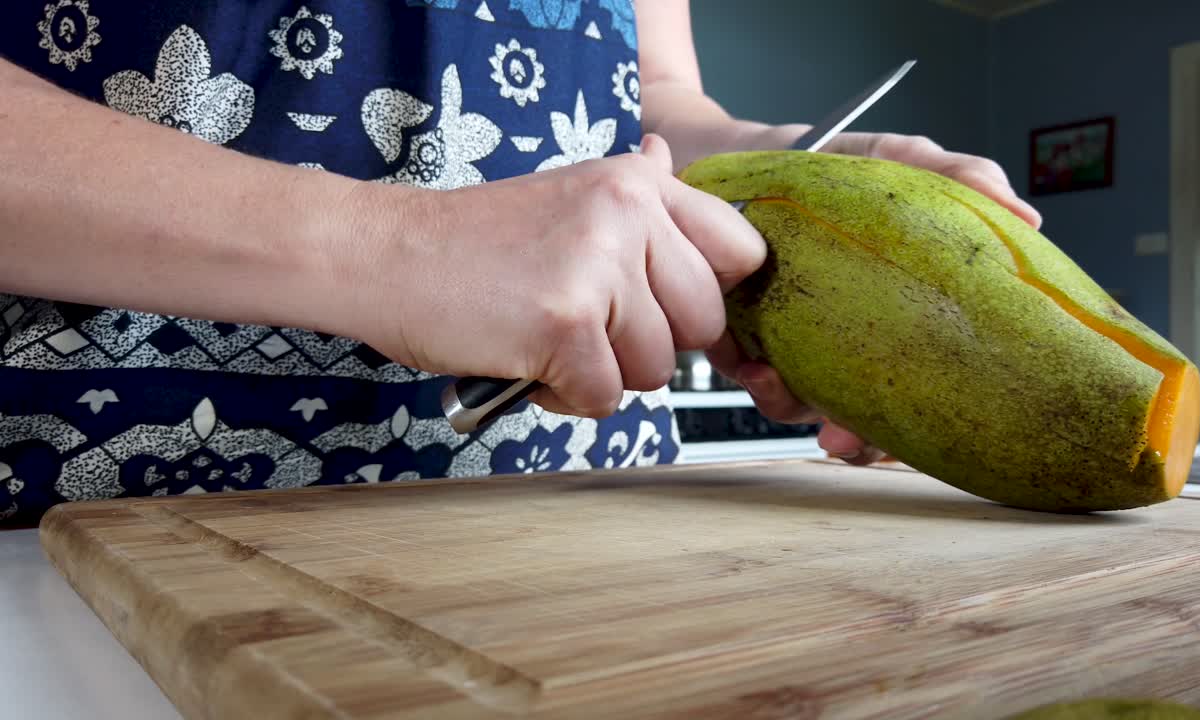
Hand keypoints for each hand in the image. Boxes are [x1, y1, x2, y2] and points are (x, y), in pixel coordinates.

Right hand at [349, 134, 765, 418]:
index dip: (709, 296)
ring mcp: (598, 268)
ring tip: (549, 341)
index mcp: (636, 184)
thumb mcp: (565, 193)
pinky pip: (605, 398)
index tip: (670, 309)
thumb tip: (670, 160)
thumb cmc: (470, 240)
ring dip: (603, 374)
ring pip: (657, 369)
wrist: (385, 254)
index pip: (739, 251)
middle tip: (592, 329)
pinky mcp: (565, 325)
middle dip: (651, 345)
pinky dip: (564, 397)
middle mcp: (628, 215)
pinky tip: (526, 362)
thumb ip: (631, 193)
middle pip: (704, 324)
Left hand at [706, 131, 1040, 463]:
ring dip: (790, 405)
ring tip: (783, 384)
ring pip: (794, 405)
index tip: (919, 435)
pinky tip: (752, 360)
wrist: (737, 149)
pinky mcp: (732, 333)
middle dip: (856, 439)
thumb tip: (1024, 215)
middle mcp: (841, 341)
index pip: (920, 388)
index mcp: (889, 318)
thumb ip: (955, 177)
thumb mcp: (896, 160)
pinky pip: (739, 369)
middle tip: (844, 438)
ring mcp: (786, 342)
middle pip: (860, 417)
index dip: (923, 423)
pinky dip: (745, 368)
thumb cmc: (826, 162)